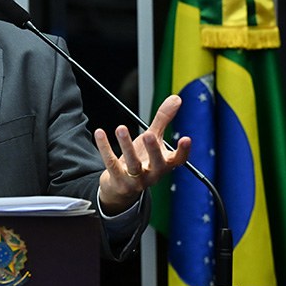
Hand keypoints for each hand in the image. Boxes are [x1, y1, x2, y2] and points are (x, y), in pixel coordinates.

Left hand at [94, 94, 190, 214]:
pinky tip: (100, 133)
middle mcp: (153, 174)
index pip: (178, 160)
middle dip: (153, 149)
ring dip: (126, 146)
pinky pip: (111, 163)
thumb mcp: (153, 139)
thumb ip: (163, 120)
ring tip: (121, 128)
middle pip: (156, 163)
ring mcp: (136, 180)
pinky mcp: (118, 180)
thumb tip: (176, 98)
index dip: (183, 151)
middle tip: (148, 134)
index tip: (186, 138)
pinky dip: (105, 148)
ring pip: (133, 164)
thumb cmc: (142, 159)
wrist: (122, 188)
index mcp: (165, 164)